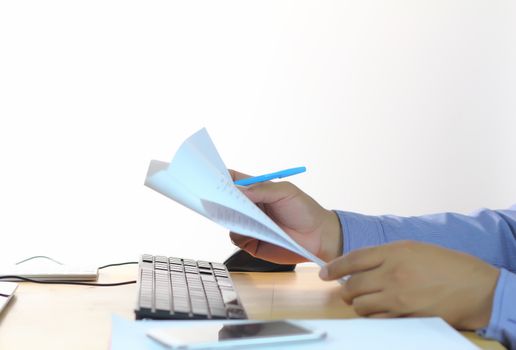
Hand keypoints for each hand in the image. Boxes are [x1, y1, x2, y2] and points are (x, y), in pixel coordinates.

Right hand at [228, 170, 341, 263]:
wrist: (319, 237)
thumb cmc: (305, 210)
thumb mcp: (285, 192)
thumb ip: (261, 189)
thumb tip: (237, 190)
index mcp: (256, 190)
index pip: (234, 181)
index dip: (221, 178)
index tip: (212, 178)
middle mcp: (250, 207)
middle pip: (226, 201)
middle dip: (220, 199)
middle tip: (217, 197)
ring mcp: (250, 225)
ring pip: (228, 220)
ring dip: (230, 217)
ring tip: (238, 215)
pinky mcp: (252, 243)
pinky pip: (236, 237)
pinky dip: (239, 233)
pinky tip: (249, 231)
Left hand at [319, 241, 499, 329]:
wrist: (476, 288)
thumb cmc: (446, 264)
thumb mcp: (413, 248)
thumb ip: (385, 255)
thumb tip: (360, 264)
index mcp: (394, 252)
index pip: (353, 259)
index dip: (334, 267)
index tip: (324, 272)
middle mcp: (392, 274)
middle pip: (353, 285)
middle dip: (344, 289)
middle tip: (345, 289)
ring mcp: (399, 297)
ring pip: (361, 305)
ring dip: (357, 304)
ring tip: (363, 300)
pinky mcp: (406, 316)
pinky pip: (377, 319)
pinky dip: (373, 315)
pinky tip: (378, 310)